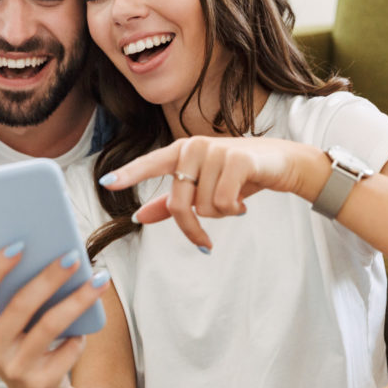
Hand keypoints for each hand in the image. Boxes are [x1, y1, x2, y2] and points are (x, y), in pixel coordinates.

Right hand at [0, 244, 110, 387]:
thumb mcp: (13, 322)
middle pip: (20, 305)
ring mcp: (14, 369)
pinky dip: (80, 334)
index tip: (20, 244)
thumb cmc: (25, 340)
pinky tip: (88, 324)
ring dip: (77, 299)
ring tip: (98, 279)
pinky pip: (67, 349)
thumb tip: (50, 252)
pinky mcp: (40, 384)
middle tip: (72, 256)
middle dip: (49, 277)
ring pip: (50, 325)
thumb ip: (17, 292)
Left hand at [100, 136, 315, 250]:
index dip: (128, 174)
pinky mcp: (237, 160)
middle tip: (205, 240)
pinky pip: (224, 203)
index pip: (149, 164)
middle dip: (193, 227)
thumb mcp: (203, 187)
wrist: (282, 162)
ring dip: (221, 214)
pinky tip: (244, 200)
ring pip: (205, 207)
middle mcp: (194, 147)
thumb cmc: (239, 174)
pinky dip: (234, 209)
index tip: (106, 184)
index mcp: (181, 151)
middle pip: (179, 203)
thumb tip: (139, 218)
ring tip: (234, 201)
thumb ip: (170, 203)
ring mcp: (216, 150)